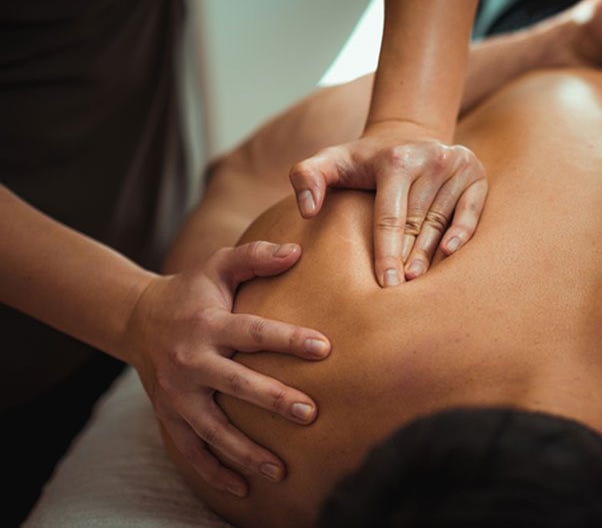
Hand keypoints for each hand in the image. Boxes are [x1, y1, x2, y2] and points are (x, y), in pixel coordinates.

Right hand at [123, 241, 330, 495]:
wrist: (138, 319)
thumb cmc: (191, 291)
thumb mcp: (218, 265)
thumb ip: (255, 256)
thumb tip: (297, 250)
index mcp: (207, 323)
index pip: (252, 332)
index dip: (288, 339)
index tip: (325, 348)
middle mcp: (190, 360)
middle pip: (235, 384)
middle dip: (272, 400)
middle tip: (310, 414)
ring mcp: (177, 393)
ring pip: (212, 429)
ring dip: (245, 452)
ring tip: (281, 471)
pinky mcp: (169, 415)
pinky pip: (190, 451)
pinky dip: (213, 473)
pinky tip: (243, 489)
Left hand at [289, 122, 487, 286]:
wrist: (404, 135)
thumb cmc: (362, 160)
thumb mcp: (329, 160)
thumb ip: (306, 177)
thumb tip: (308, 210)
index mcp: (395, 159)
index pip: (389, 217)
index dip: (385, 254)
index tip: (383, 286)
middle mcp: (430, 158)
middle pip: (416, 223)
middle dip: (406, 260)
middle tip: (397, 293)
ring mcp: (456, 165)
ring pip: (441, 222)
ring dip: (429, 255)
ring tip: (416, 284)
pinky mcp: (475, 174)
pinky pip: (471, 211)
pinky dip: (463, 233)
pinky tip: (450, 254)